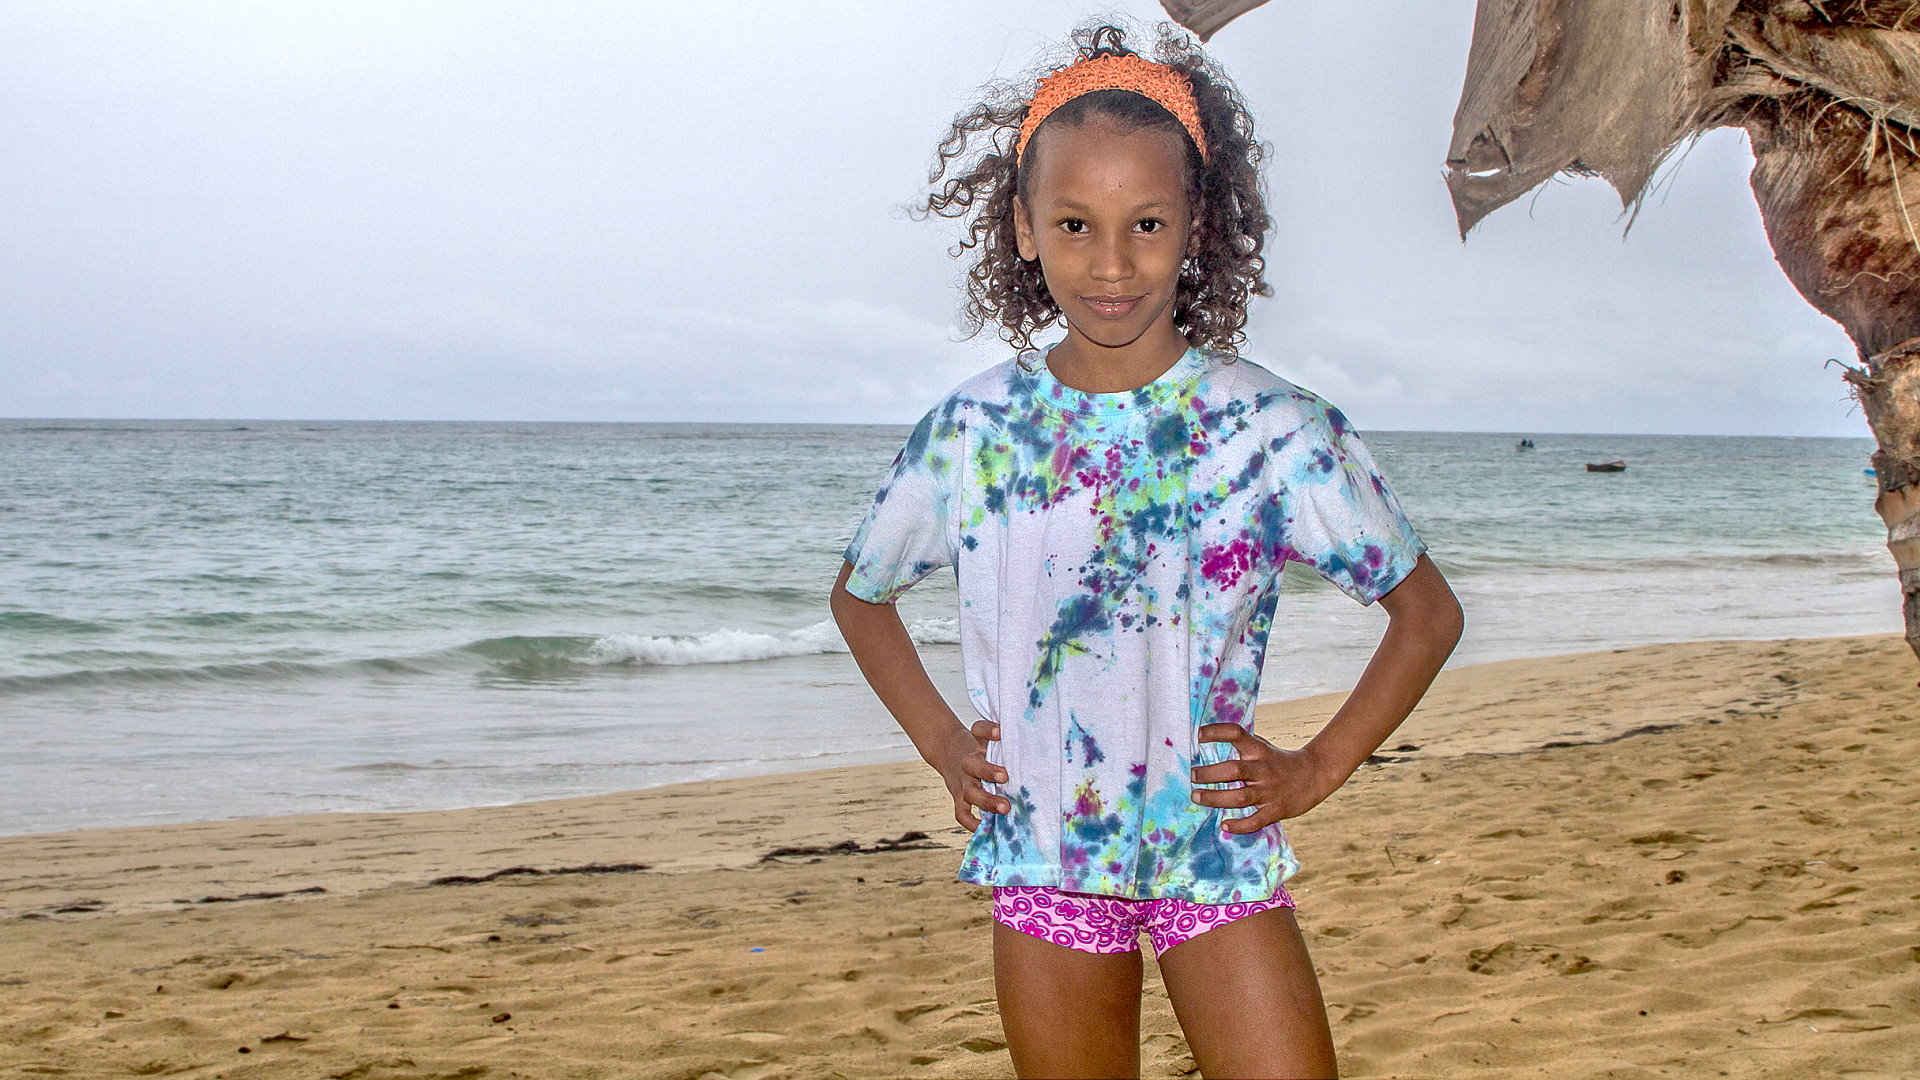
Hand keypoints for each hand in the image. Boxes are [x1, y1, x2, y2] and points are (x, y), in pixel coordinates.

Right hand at [941, 719, 1008, 832]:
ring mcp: (963, 782)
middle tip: (1005, 777)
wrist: (947, 751)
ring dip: (986, 801)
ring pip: (970, 792)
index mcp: (976, 744)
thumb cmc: (977, 746)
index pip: (978, 731)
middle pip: (973, 765)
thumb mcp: (985, 736)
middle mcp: (969, 763)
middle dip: (988, 772)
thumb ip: (1005, 739)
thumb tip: (1035, 738)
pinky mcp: (958, 797)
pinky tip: (984, 828)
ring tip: (1005, 808)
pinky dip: (972, 823)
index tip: (1000, 732)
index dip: (988, 730)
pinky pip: (961, 813)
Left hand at [1189, 723, 1332, 833]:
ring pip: (1240, 797)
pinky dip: (1239, 825)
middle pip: (1234, 770)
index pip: (1237, 734)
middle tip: (1192, 775)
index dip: (1217, 732)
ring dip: (1215, 798)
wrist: (1315, 775)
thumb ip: (1241, 746)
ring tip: (1197, 797)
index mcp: (1259, 750)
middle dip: (1210, 773)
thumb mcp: (1263, 747)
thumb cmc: (1279, 761)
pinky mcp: (1276, 810)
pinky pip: (1255, 820)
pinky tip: (1224, 825)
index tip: (1198, 734)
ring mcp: (1269, 791)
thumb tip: (1206, 740)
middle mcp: (1263, 769)